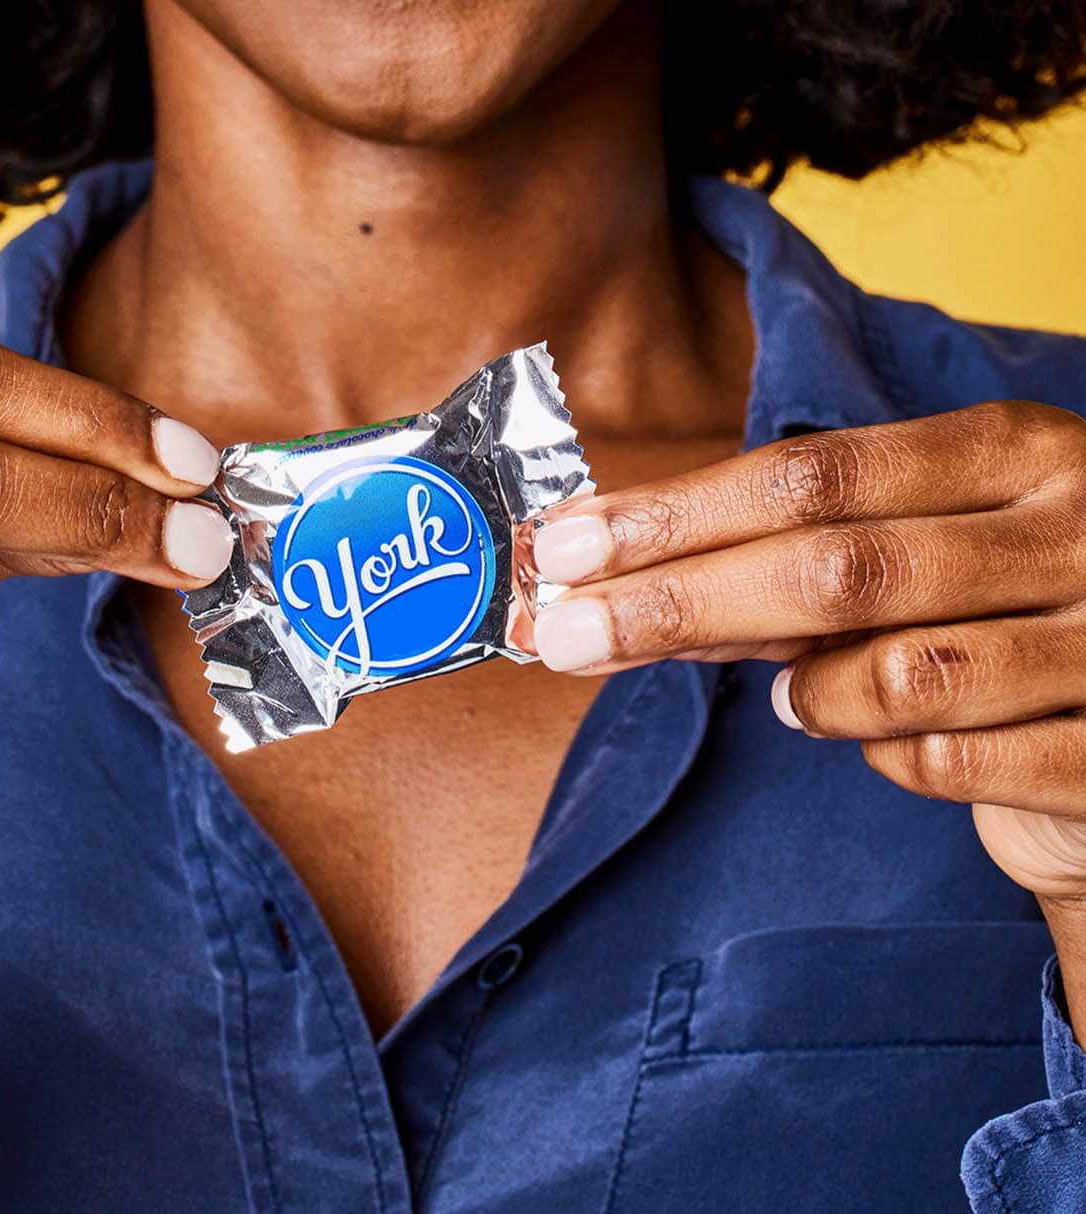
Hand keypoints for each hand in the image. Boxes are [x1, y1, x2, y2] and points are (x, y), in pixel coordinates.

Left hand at [530, 400, 1085, 906]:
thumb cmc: (991, 620)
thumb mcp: (908, 557)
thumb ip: (782, 560)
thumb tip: (609, 577)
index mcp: (1013, 452)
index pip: (816, 474)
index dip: (677, 514)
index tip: (564, 548)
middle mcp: (1074, 528)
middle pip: (836, 566)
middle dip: (676, 601)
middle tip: (562, 632)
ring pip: (897, 677)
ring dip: (816, 697)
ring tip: (803, 698)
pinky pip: (949, 764)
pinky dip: (891, 760)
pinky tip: (891, 742)